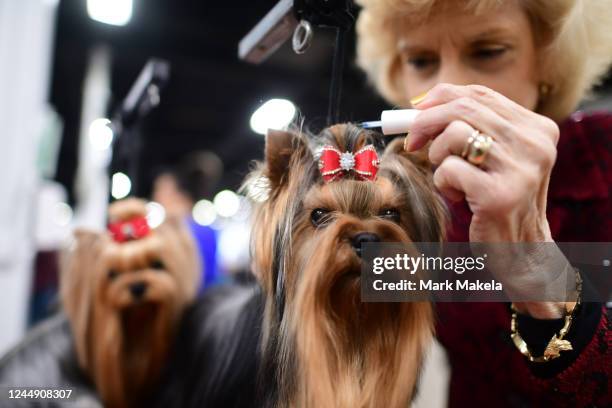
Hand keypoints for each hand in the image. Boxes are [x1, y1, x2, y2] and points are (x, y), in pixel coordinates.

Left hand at [406, 83, 567, 317]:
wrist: (522, 252)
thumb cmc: (498, 200)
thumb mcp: (494, 158)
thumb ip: (472, 127)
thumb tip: (419, 105)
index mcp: (538, 128)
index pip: (480, 94)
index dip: (441, 98)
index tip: (416, 113)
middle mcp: (535, 143)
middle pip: (463, 108)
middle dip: (426, 122)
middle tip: (412, 141)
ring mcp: (520, 169)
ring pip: (454, 134)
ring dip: (438, 156)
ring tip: (450, 178)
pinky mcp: (499, 195)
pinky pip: (449, 169)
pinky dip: (443, 182)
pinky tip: (458, 197)